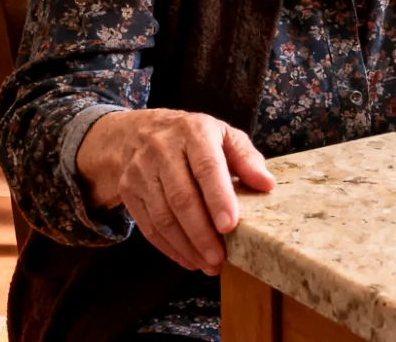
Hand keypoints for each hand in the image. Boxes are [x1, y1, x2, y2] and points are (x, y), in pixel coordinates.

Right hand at [76, 109, 275, 275]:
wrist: (141, 133)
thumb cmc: (193, 139)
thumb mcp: (224, 136)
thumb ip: (247, 159)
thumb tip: (267, 184)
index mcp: (193, 132)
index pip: (206, 168)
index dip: (218, 199)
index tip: (230, 227)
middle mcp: (162, 148)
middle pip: (182, 197)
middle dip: (202, 233)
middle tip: (219, 258)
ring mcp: (141, 170)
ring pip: (163, 216)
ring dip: (187, 246)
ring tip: (208, 264)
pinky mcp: (128, 190)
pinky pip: (148, 225)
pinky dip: (169, 247)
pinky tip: (188, 259)